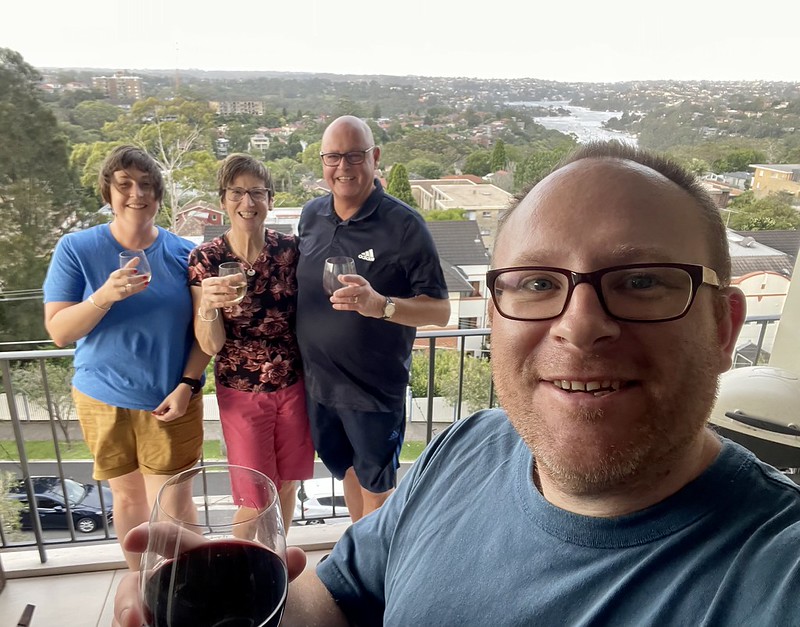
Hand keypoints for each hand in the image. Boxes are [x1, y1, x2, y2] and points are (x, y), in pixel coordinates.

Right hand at [97, 258, 148, 305]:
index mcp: (114, 275)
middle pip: (126, 280)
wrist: (106, 294)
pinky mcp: (121, 296)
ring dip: (140, 285)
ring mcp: (118, 290)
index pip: (120, 272)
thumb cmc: (115, 281)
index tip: (136, 270)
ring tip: (147, 282)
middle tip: (146, 276)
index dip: (128, 271)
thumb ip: (129, 266)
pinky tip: (144, 286)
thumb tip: (138, 258)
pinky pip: (131, 292)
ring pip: (130, 288)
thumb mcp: (119, 273)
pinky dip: (139, 289)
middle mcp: (115, 283)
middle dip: (137, 278)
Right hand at [112, 523, 307, 626]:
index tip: (133, 539)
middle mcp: (166, 583)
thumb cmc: (244, 586)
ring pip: (129, 613)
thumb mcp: (261, 577)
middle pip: (134, 585)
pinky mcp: (160, 624)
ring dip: (127, 620)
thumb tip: (297, 557)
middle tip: (136, 619)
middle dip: (127, 600)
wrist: (248, 613)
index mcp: (192, 558)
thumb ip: (279, 568)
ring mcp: (158, 609)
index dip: (148, 536)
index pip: (166, 540)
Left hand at [151, 384, 191, 421]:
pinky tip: (168, 408)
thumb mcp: (166, 401)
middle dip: (162, 416)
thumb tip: (153, 413)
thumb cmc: (176, 394)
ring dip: (166, 415)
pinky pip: (174, 415)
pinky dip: (170, 414)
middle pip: (168, 419)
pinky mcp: (182, 412)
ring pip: (171, 418)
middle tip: (157, 411)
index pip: (165, 418)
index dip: (158, 417)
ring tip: (164, 408)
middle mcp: (179, 414)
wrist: (185, 390)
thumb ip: (160, 408)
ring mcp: (182, 414)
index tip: (154, 413)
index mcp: (176, 412)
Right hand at [200, 275, 239, 312]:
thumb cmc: (213, 289)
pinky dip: (230, 303)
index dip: (226, 280)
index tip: (233, 280)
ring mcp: (207, 298)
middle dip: (228, 289)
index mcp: (207, 282)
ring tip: (236, 295)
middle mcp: (206, 290)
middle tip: (235, 290)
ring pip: (219, 298)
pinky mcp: (210, 305)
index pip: (218, 280)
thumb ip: (229, 279)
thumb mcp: (218, 283)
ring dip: (229, 297)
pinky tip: (236, 301)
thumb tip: (240, 275)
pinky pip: (221, 304)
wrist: (204, 301)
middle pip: (218, 288)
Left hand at [330, 274, 382, 317]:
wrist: (379, 305)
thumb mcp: (362, 285)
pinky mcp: (361, 307)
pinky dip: (341, 306)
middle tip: (335, 293)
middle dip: (343, 292)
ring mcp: (363, 299)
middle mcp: (364, 291)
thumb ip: (351, 281)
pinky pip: (349, 307)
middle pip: (353, 290)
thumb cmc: (367, 294)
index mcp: (364, 283)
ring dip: (339, 300)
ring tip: (332, 299)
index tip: (341, 277)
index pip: (357, 279)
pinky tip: (335, 305)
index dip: (349, 278)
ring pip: (350, 299)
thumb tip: (339, 277)